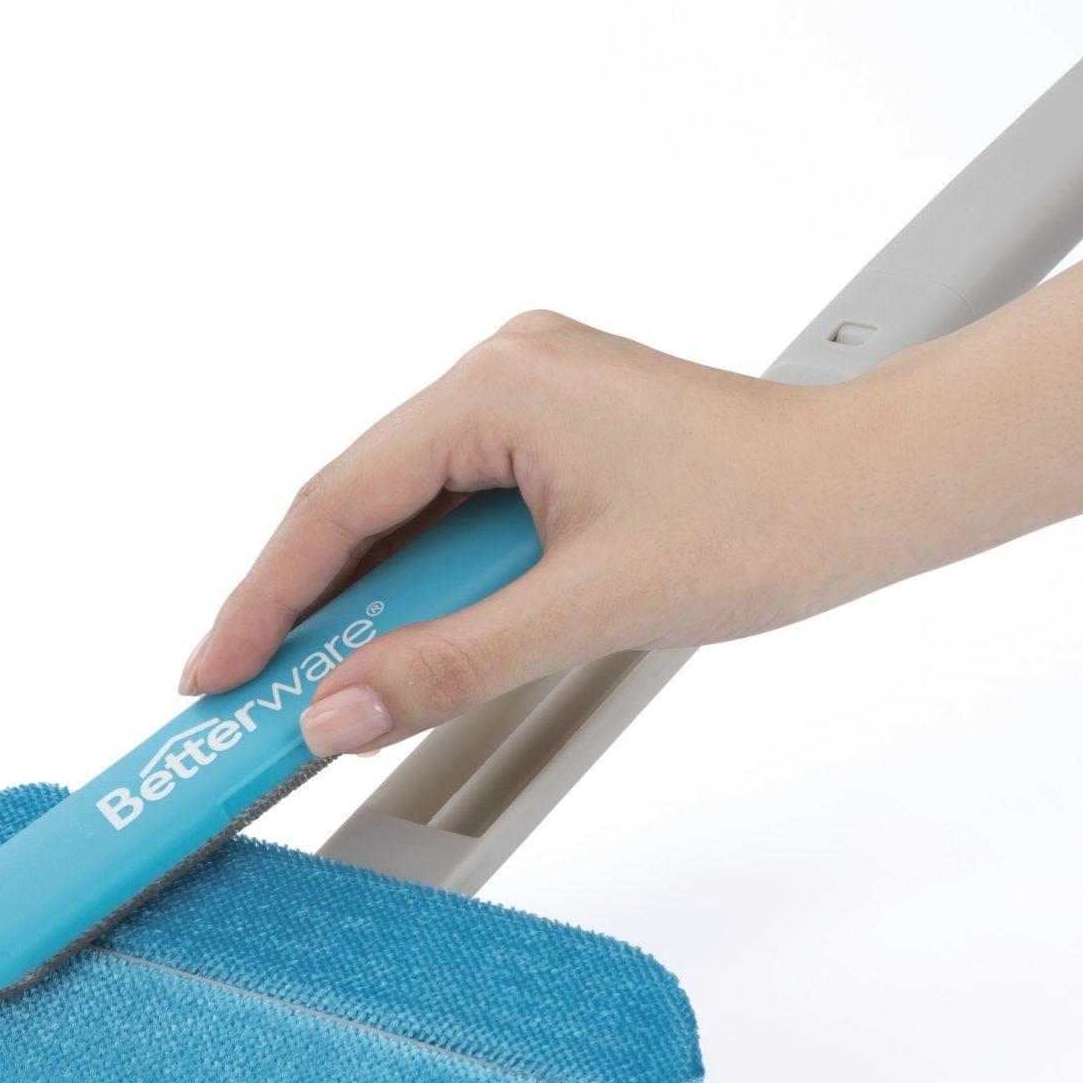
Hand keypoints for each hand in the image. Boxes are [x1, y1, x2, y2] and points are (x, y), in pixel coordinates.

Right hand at [178, 310, 897, 756]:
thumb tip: (341, 712)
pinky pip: (463, 506)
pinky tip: (413, 643)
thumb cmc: (765, 521)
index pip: (340, 500)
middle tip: (248, 700)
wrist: (870, 490)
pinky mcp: (559, 430)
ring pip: (412, 509)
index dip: (264, 598)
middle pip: (364, 501)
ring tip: (325, 688)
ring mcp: (532, 395)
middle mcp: (503, 370)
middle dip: (310, 608)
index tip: (213, 674)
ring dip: (375, 600)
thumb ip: (452, 664)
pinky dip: (434, 579)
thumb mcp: (590, 609)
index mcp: (498, 385)